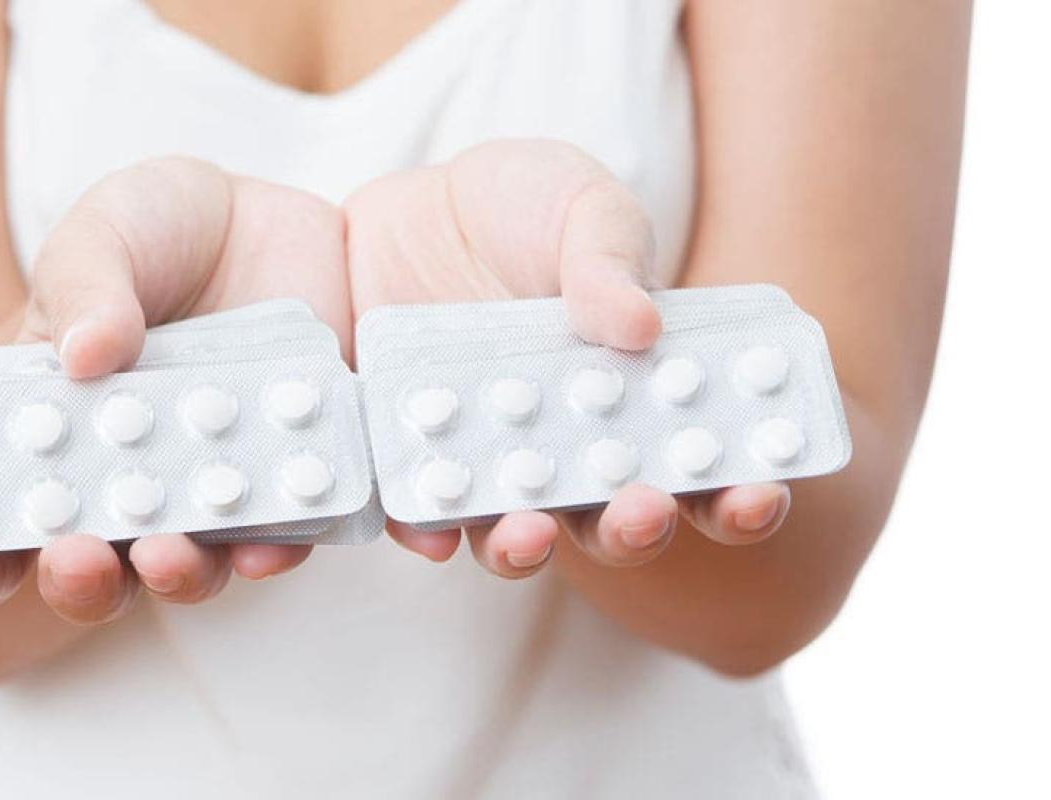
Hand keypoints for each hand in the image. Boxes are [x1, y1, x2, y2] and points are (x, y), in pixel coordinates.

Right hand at [0, 157, 351, 622]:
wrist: (273, 218)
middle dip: (75, 579)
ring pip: (183, 565)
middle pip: (91, 563)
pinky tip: (264, 543)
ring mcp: (203, 484)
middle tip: (73, 558)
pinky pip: (278, 535)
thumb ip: (86, 288)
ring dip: (171, 575)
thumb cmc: (162, 231)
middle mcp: (124, 476)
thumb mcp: (105, 236)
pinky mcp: (282, 478)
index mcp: (52, 427)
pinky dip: (271, 547)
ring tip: (167, 553)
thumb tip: (83, 355)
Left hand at [344, 139, 790, 576]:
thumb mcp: (581, 206)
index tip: (759, 493)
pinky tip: (433, 529)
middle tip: (645, 510)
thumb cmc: (522, 207)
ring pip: (517, 534)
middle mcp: (569, 449)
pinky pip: (422, 515)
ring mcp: (492, 460)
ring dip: (528, 548)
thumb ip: (609, 258)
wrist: (415, 204)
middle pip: (612, 521)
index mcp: (637, 398)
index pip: (702, 465)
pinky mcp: (415, 457)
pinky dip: (427, 530)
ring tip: (531, 531)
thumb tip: (641, 326)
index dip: (739, 492)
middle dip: (636, 528)